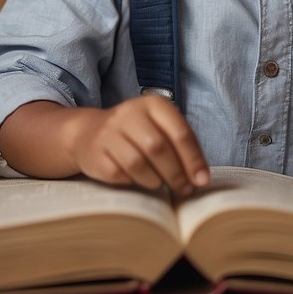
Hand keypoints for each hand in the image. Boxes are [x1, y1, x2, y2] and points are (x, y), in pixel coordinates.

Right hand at [73, 94, 209, 194]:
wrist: (90, 133)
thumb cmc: (137, 134)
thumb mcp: (161, 128)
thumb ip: (182, 147)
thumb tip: (201, 178)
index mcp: (153, 104)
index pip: (179, 131)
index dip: (193, 159)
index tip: (202, 181)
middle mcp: (129, 113)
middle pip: (158, 148)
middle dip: (175, 174)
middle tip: (184, 189)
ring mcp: (109, 133)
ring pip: (138, 163)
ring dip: (155, 180)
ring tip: (161, 185)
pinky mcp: (95, 153)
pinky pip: (119, 175)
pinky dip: (132, 183)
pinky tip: (137, 181)